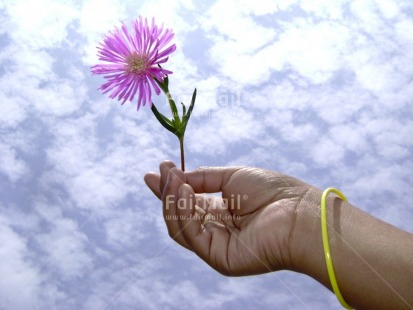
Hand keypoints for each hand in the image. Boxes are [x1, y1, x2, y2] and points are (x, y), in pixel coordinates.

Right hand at [144, 161, 313, 275]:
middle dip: (167, 193)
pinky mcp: (218, 258)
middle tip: (158, 173)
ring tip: (173, 179)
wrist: (299, 213)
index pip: (190, 201)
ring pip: (181, 227)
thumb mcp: (233, 176)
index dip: (173, 186)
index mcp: (222, 212)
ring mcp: (217, 245)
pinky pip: (191, 235)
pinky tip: (185, 192)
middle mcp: (217, 230)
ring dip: (173, 201)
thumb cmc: (273, 192)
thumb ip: (203, 178)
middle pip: (181, 214)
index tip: (159, 169)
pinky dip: (183, 213)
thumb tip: (176, 175)